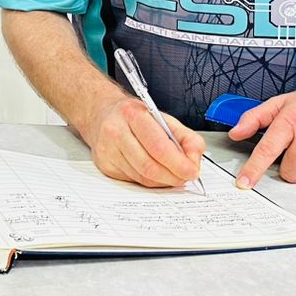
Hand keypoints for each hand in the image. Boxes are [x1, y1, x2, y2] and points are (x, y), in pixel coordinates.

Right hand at [81, 93, 204, 187]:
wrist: (101, 114)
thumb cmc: (134, 116)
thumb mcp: (163, 118)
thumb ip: (186, 138)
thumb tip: (194, 160)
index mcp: (133, 114)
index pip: (159, 146)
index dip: (179, 163)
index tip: (192, 171)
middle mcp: (116, 132)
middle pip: (150, 166)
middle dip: (173, 177)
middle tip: (185, 177)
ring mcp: (107, 151)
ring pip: (142, 178)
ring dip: (163, 181)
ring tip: (171, 173)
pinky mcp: (105, 166)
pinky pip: (134, 181)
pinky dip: (149, 181)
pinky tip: (153, 171)